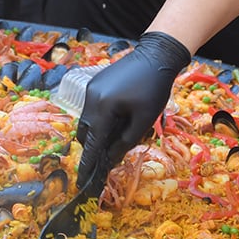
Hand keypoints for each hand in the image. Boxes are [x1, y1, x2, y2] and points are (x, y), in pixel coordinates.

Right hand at [75, 31, 191, 187]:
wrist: (155, 56)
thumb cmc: (154, 88)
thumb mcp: (144, 120)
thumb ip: (125, 142)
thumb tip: (110, 160)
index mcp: (103, 108)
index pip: (91, 143)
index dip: (88, 165)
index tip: (83, 183)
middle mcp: (91, 98)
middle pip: (86, 133)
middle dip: (94, 148)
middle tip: (108, 159)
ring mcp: (90, 89)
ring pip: (88, 121)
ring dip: (98, 133)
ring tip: (117, 137)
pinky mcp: (94, 84)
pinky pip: (92, 108)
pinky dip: (100, 119)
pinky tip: (117, 119)